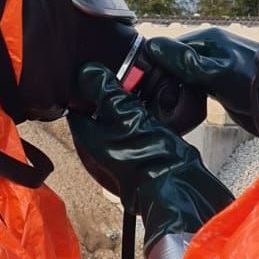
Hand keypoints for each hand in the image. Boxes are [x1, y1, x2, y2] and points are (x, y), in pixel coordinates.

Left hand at [69, 64, 232, 258]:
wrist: (181, 188)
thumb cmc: (151, 158)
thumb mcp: (126, 114)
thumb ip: (106, 91)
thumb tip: (87, 71)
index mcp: (88, 138)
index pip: (77, 105)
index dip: (86, 85)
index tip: (100, 70)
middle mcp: (99, 147)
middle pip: (97, 111)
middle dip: (110, 92)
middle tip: (125, 75)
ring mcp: (119, 153)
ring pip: (118, 118)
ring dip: (128, 103)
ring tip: (141, 87)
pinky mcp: (139, 155)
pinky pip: (134, 129)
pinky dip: (141, 116)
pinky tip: (154, 105)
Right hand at [144, 29, 258, 137]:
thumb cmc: (256, 84)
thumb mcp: (215, 72)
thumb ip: (184, 61)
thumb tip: (153, 46)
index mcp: (209, 39)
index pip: (170, 46)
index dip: (157, 63)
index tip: (146, 81)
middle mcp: (210, 50)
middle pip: (175, 60)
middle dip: (164, 76)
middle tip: (155, 95)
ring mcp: (214, 67)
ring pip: (182, 74)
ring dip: (174, 86)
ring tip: (166, 101)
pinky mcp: (218, 84)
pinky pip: (193, 85)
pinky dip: (185, 93)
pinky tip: (180, 104)